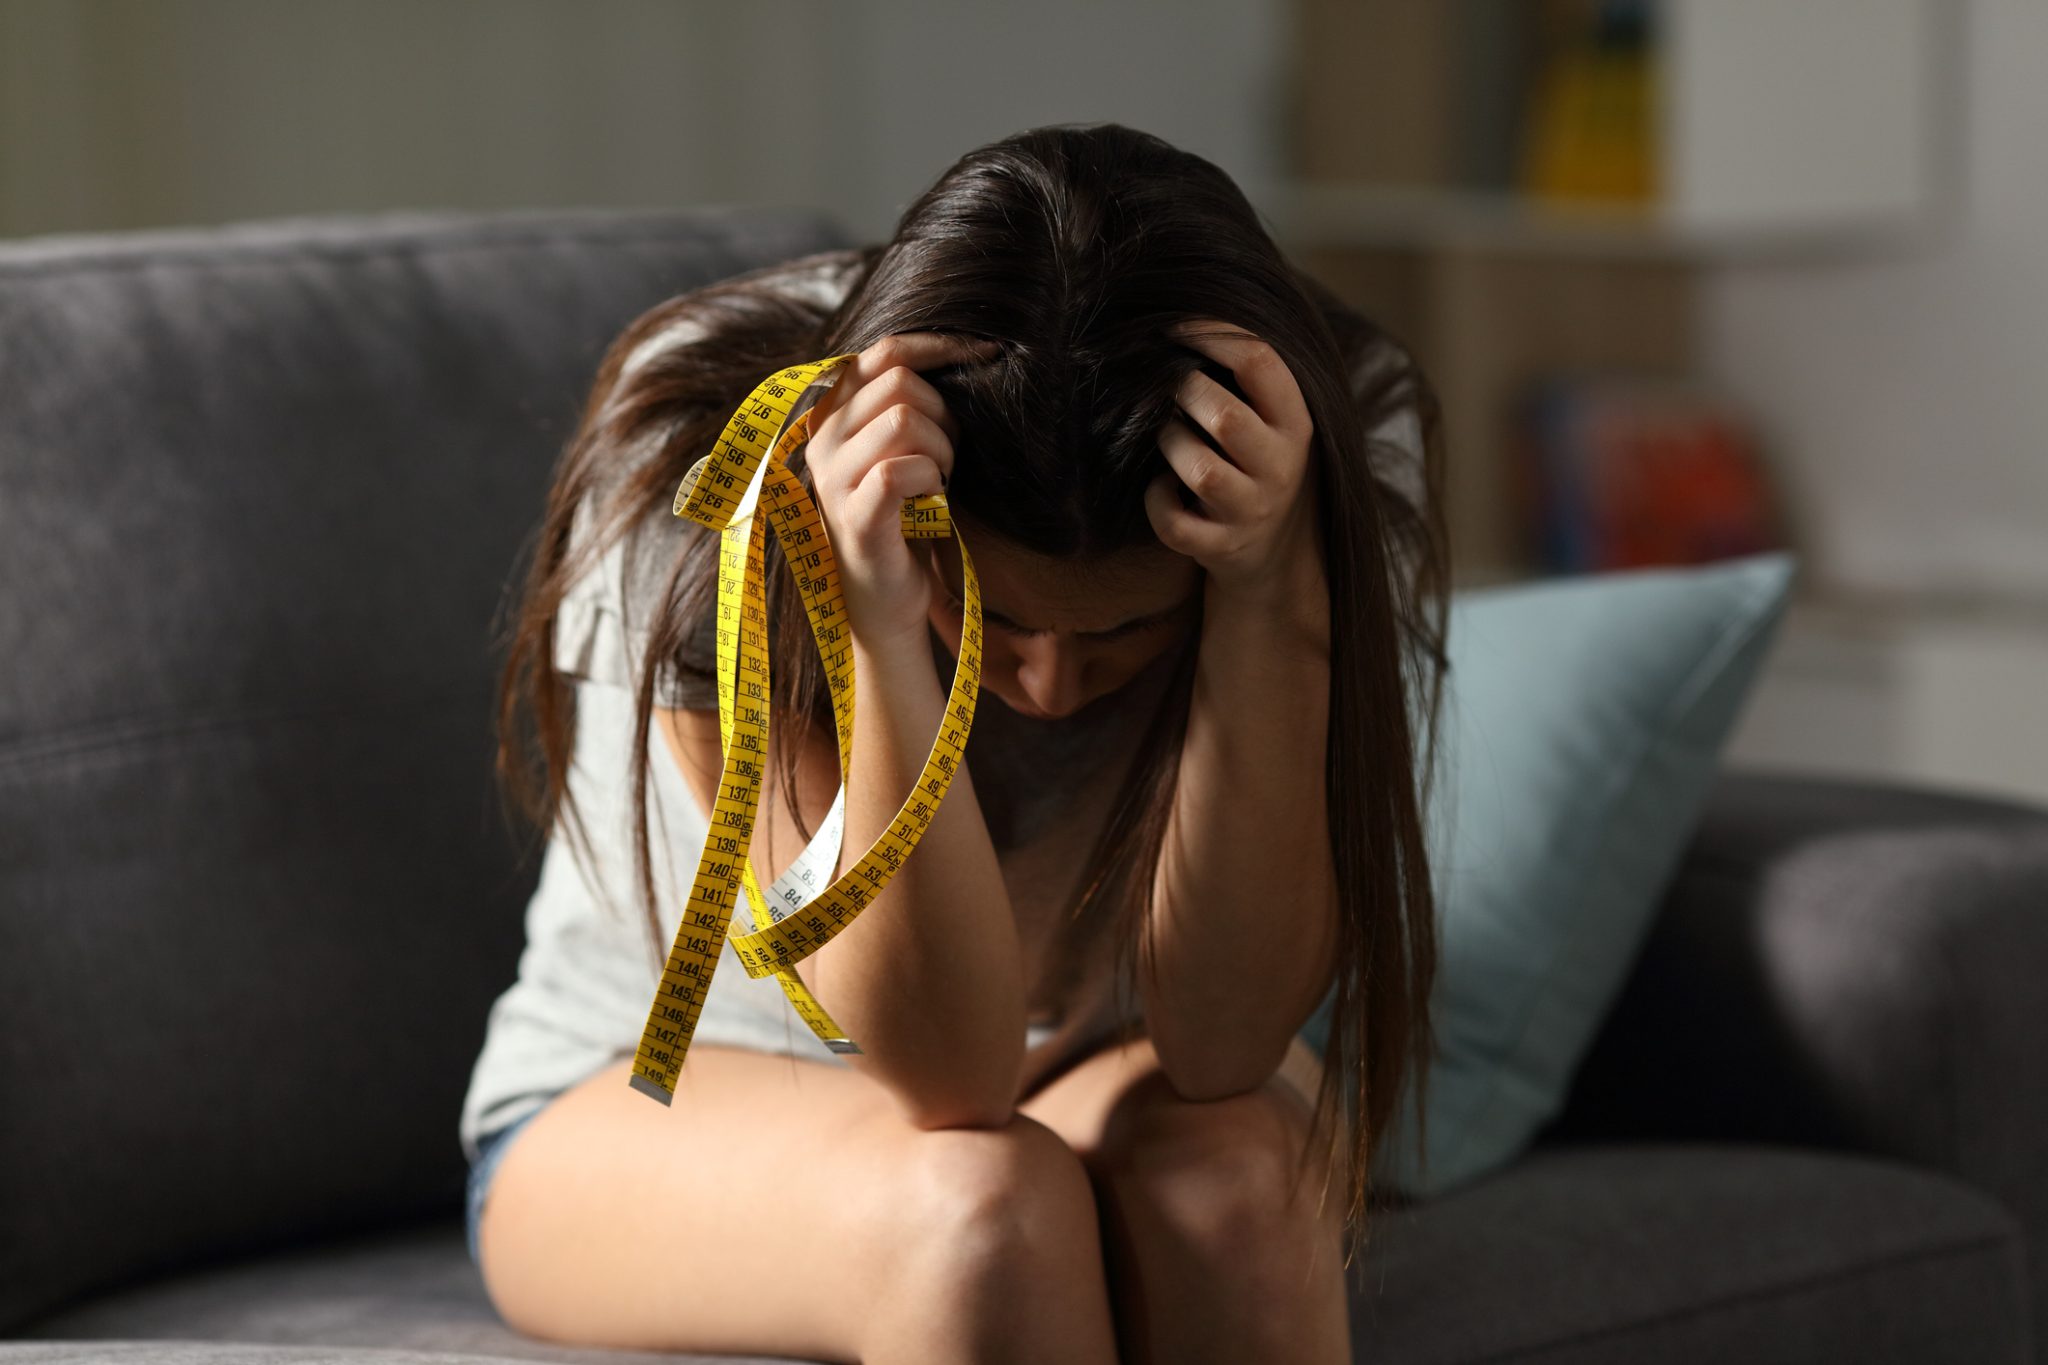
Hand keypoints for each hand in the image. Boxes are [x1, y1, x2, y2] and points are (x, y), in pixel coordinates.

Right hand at [801, 331, 1000, 647]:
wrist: (886, 603)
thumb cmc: (904, 521)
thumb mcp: (900, 450)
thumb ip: (909, 404)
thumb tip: (967, 354)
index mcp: (832, 416)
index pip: (884, 352)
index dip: (938, 346)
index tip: (985, 353)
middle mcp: (821, 440)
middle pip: (899, 381)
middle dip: (943, 414)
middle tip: (950, 458)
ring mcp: (832, 479)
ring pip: (903, 419)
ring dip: (941, 450)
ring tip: (938, 484)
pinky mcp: (854, 517)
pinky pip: (899, 470)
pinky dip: (931, 480)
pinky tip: (931, 503)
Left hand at [1143, 319, 1321, 605]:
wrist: (1275, 550)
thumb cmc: (1256, 462)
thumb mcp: (1271, 420)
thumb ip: (1245, 378)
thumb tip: (1181, 320)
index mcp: (1295, 422)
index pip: (1260, 361)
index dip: (1211, 334)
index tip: (1174, 325)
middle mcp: (1279, 467)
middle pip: (1224, 417)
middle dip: (1184, 393)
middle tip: (1170, 388)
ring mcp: (1251, 510)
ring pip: (1199, 470)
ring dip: (1170, 445)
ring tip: (1169, 440)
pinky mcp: (1221, 547)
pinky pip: (1174, 522)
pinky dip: (1156, 500)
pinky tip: (1162, 486)